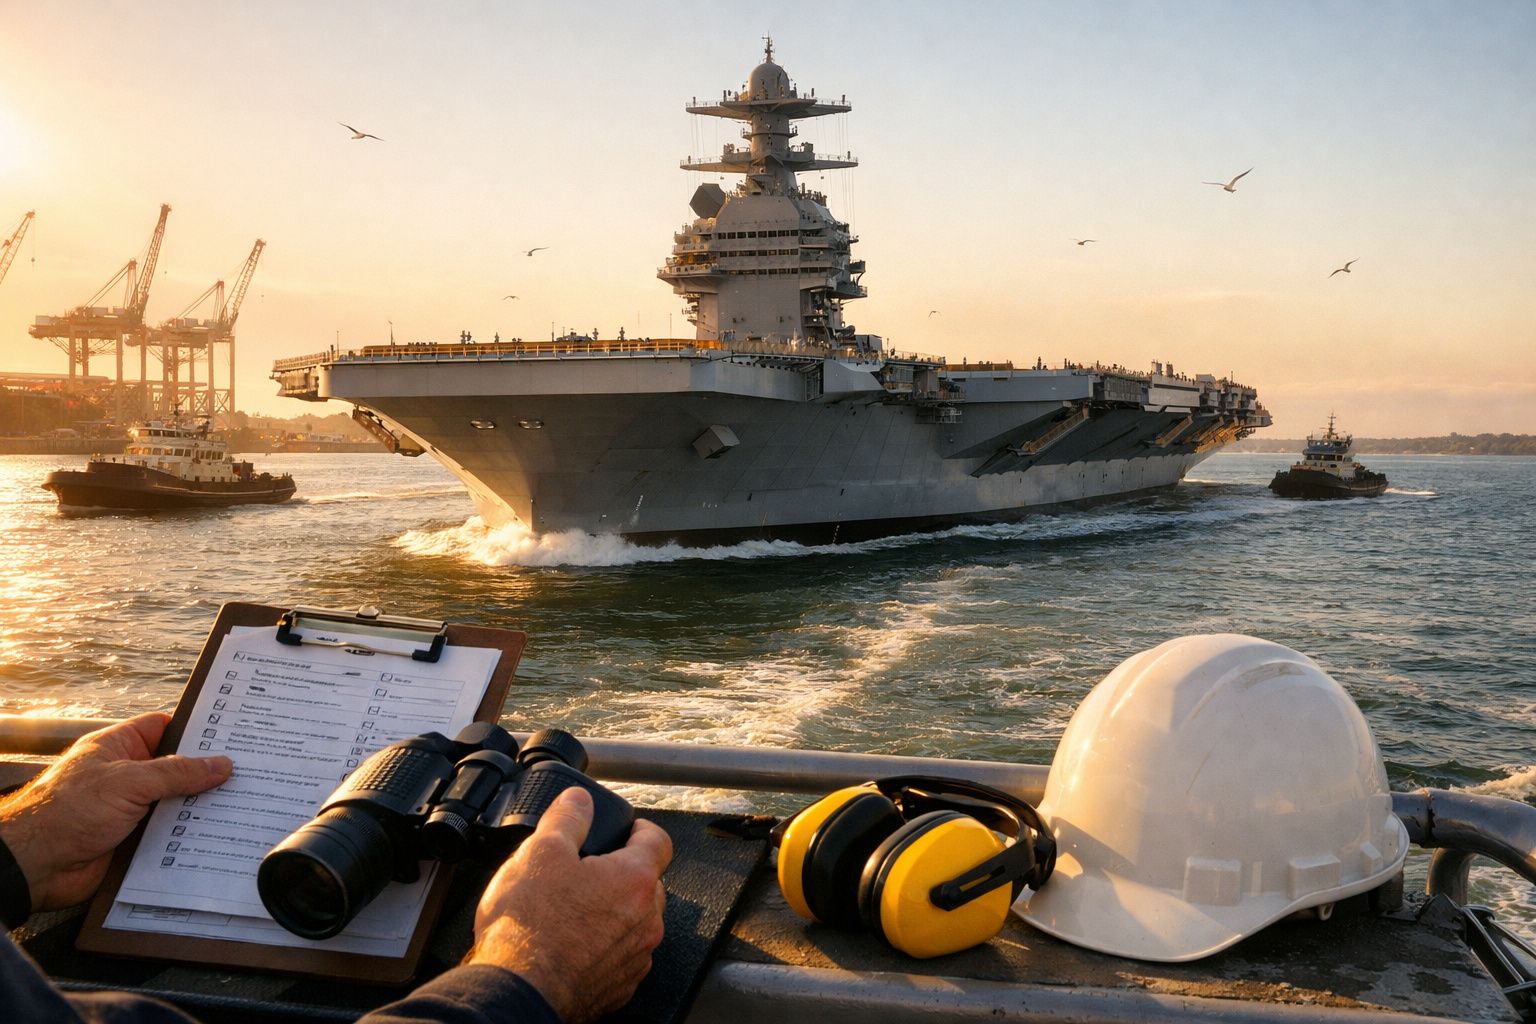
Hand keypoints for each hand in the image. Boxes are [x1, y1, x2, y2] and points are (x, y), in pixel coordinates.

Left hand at [0, 713, 231, 911]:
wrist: (34, 866)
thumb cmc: (67, 811)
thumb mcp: (127, 782)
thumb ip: (176, 773)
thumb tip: (220, 764)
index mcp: (118, 748)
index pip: (163, 728)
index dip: (195, 729)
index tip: (230, 733)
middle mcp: (125, 775)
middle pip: (175, 768)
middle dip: (206, 771)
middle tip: (246, 769)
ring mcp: (130, 808)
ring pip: (175, 802)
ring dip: (200, 806)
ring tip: (241, 801)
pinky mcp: (134, 839)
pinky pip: (170, 833)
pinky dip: (190, 834)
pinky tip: (217, 833)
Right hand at [469, 787, 671, 1023]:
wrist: (518, 991)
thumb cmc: (529, 928)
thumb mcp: (541, 851)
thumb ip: (567, 818)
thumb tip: (578, 800)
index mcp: (634, 880)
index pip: (659, 840)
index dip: (642, 829)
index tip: (629, 829)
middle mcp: (646, 921)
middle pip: (647, 884)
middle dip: (623, 873)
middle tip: (589, 871)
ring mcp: (635, 958)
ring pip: (636, 923)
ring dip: (614, 913)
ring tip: (575, 910)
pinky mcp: (619, 987)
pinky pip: (621, 957)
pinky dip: (604, 947)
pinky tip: (573, 944)